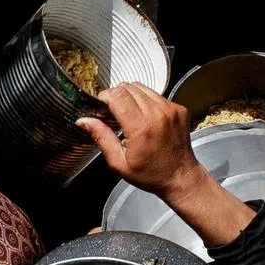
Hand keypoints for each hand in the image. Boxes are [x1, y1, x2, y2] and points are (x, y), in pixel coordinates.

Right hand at [76, 82, 205, 200]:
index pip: (118, 95)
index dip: (105, 98)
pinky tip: (143, 116)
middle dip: (115, 96)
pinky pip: (155, 94)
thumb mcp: (119, 163)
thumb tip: (83, 121)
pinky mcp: (178, 108)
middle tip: (113, 113)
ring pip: (140, 87)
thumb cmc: (151, 174)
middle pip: (127, 87)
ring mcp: (171, 109)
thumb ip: (101, 137)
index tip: (102, 108)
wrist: (181, 177)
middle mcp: (158, 114)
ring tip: (128, 114)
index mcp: (142, 128)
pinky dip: (144, 100)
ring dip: (130, 96)